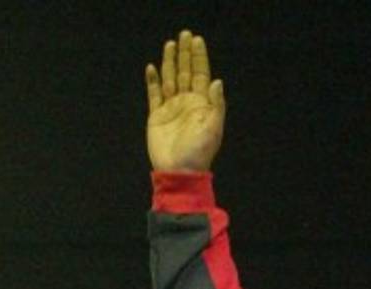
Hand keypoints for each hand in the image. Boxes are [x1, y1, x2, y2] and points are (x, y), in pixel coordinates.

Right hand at [145, 30, 225, 171]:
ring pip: (169, 78)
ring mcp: (171, 108)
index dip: (199, 57)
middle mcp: (187, 103)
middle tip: (184, 34)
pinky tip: (152, 67)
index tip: (197, 40)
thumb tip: (217, 80)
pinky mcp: (157, 116)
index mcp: (202, 104)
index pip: (201, 75)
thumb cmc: (199, 152)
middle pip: (185, 72)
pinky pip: (154, 94)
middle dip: (185, 54)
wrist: (179, 171)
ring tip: (170, 44)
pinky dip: (153, 80)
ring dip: (169, 62)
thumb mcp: (213, 128)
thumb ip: (216, 104)